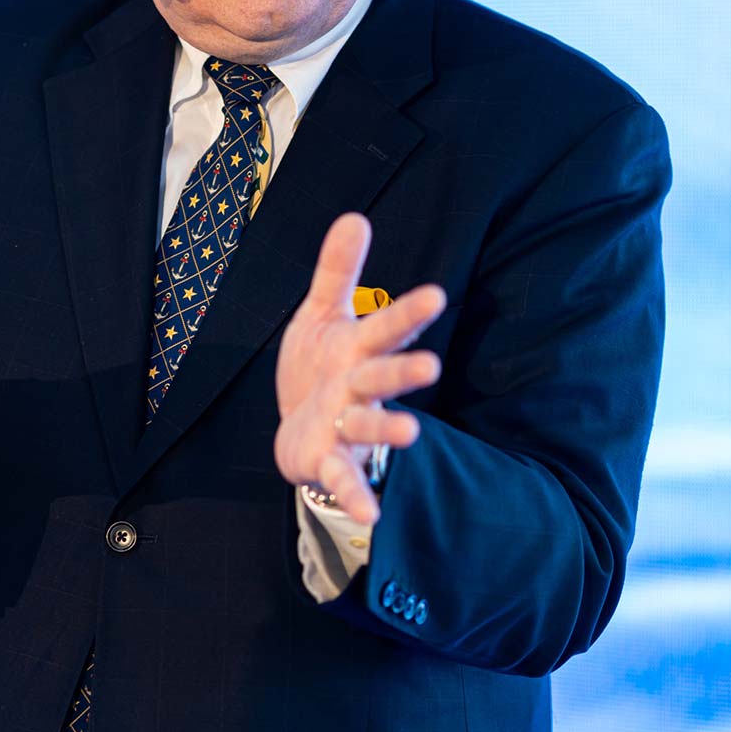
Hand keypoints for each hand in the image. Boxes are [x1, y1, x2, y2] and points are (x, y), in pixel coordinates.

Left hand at [275, 213, 446, 523]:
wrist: (294, 428)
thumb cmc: (318, 368)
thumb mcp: (320, 314)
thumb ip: (338, 270)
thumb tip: (355, 216)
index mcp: (358, 349)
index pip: (387, 327)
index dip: (409, 313)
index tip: (436, 295)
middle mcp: (358, 389)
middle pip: (383, 377)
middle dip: (404, 372)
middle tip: (431, 367)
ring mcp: (346, 427)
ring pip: (369, 426)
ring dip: (388, 431)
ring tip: (411, 435)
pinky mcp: (328, 460)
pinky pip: (344, 478)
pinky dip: (357, 495)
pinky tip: (371, 515)